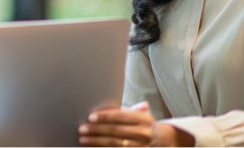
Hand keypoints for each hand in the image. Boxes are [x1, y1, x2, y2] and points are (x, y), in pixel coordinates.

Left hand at [78, 102, 194, 147]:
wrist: (162, 140)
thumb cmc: (143, 124)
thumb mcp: (140, 114)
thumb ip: (127, 108)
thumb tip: (112, 99)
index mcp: (143, 119)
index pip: (121, 116)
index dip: (105, 117)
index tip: (90, 117)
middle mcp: (143, 133)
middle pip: (116, 131)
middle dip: (96, 130)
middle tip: (81, 128)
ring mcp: (140, 146)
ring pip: (114, 144)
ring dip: (96, 141)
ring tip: (83, 138)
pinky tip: (93, 146)